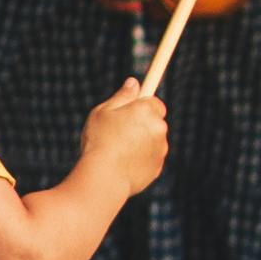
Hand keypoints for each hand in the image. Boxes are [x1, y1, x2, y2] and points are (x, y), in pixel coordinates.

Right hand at [79, 76, 167, 193]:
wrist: (104, 176)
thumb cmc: (100, 140)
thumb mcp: (103, 111)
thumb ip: (122, 96)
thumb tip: (134, 83)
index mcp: (147, 110)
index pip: (154, 102)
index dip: (142, 106)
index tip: (132, 111)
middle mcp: (159, 128)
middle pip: (155, 122)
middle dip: (141, 125)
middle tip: (119, 131)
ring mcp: (160, 149)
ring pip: (153, 141)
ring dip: (141, 143)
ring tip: (118, 150)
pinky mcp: (157, 167)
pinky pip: (150, 159)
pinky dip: (140, 159)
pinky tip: (122, 164)